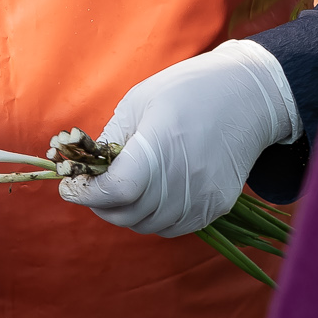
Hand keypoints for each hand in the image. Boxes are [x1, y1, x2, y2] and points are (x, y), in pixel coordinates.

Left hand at [59, 39, 297, 237]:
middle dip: (100, 204)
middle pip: (127, 213)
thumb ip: (112, 140)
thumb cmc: (187, 90)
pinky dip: (153, 218)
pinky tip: (150, 195)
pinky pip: (173, 227)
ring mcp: (203, 196)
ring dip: (126, 213)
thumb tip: (87, 169)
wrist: (248, 96)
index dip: (86, 194)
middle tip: (90, 188)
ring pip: (148, 226)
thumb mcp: (140, 102)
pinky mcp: (216, 206)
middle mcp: (184, 177)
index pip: (115, 191)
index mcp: (160, 145)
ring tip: (120, 191)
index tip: (69, 187)